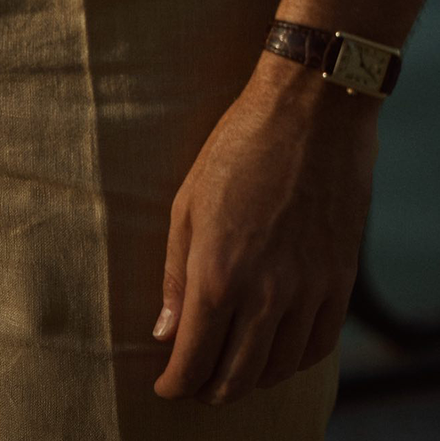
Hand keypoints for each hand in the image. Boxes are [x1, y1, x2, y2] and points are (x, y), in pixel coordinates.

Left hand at [151, 53, 380, 405]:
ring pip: (279, 367)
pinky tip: (278, 352)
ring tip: (232, 371)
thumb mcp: (188, 203)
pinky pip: (320, 344)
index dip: (176, 383)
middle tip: (195, 385)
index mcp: (218, 272)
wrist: (310, 115)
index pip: (194, 358)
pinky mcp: (339, 279)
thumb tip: (165, 332)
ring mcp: (308, 289)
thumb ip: (176, 274)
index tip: (166, 387)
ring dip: (251, 379)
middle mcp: (265, 293)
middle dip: (209, 390)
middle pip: (236, 375)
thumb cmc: (237, 149)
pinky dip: (295, 361)